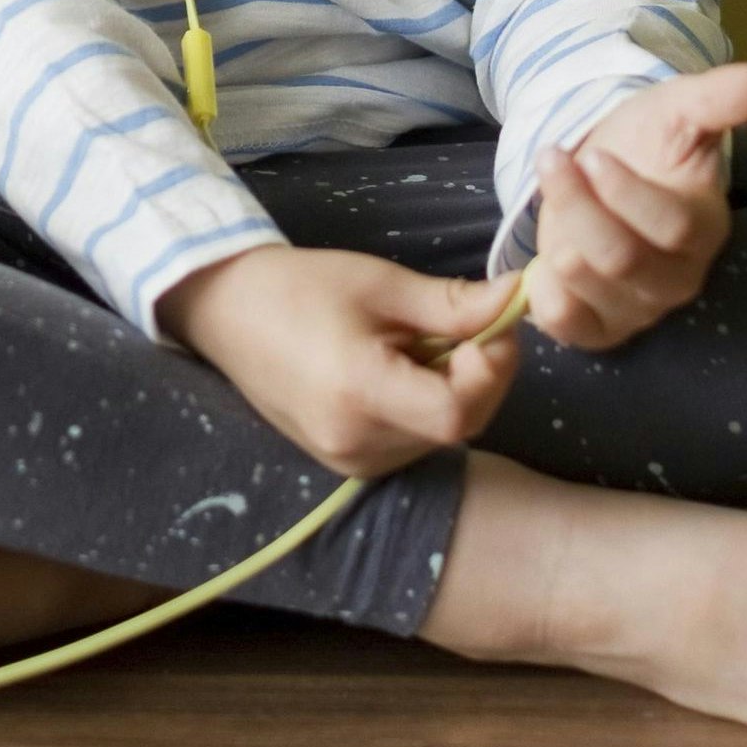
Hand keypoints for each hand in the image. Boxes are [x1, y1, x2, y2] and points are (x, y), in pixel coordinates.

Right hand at [153, 245, 521, 475]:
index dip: (490, 371)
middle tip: (476, 325)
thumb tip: (519, 299)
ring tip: (427, 342)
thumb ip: (454, 304)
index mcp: (359, 394)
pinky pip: (414, 440)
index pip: (458, 411)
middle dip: (482, 376)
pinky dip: (428, 405)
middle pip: (457, 426)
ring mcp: (350, 461)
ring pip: (441, 436)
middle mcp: (356, 443)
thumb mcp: (380, 283)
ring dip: (457, 390)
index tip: (489, 325)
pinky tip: (406, 368)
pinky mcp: (348, 463)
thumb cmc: (301, 287)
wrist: (227, 312)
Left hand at [526, 60, 746, 349]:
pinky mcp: (597, 327)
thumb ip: (716, 99)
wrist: (602, 170)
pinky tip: (536, 257)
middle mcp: (676, 278)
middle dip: (577, 207)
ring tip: (548, 192)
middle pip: (622, 259)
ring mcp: (636, 308)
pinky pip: (564, 324)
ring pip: (586, 284)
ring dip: (556, 231)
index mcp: (705, 228)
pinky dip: (540, 292)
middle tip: (552, 158)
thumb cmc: (648, 143)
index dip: (628, 195)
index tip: (594, 156)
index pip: (673, 228)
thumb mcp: (677, 110)